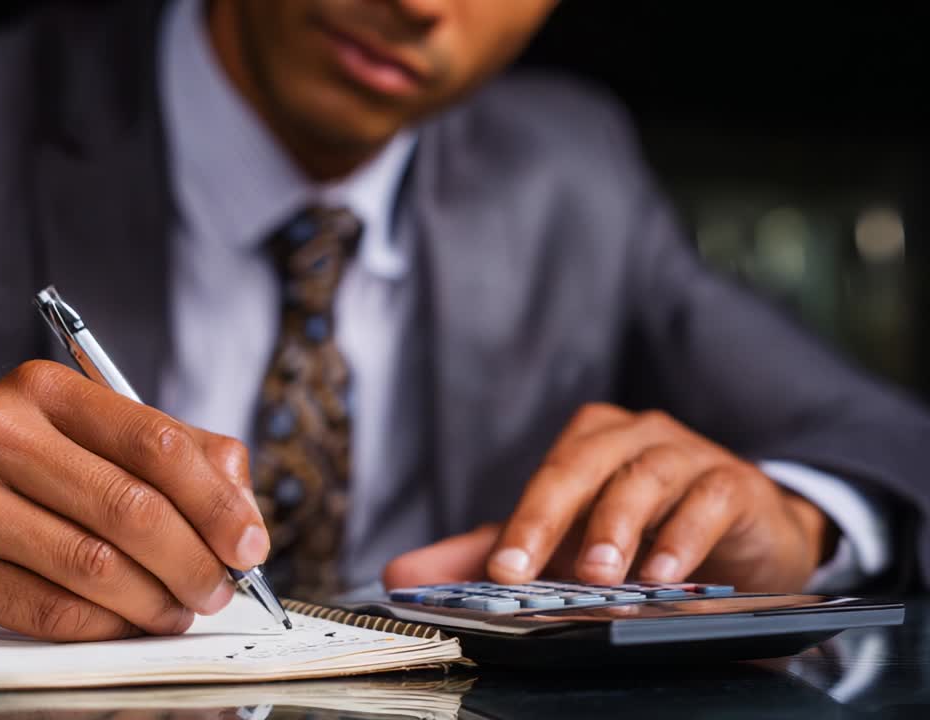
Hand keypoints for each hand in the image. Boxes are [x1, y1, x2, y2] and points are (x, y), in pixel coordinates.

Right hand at [0, 360, 268, 640]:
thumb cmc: (11, 470)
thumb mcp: (81, 435)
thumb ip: (171, 452)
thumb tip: (242, 504)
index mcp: (44, 389)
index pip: (155, 443)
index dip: (216, 501)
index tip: (250, 543)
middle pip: (130, 508)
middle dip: (195, 561)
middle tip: (221, 588)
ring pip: (95, 568)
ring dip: (157, 601)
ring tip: (181, 609)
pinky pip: (52, 611)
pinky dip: (108, 626)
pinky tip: (128, 623)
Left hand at [385, 403, 836, 591]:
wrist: (746, 535)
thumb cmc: (645, 530)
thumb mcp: (565, 543)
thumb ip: (485, 555)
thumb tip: (400, 575)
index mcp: (589, 443)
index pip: (546, 476)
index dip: (521, 522)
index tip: (500, 572)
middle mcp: (635, 438)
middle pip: (585, 465)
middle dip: (551, 518)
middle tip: (527, 570)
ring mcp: (688, 455)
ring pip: (645, 478)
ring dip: (618, 527)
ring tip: (601, 574)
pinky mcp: (734, 484)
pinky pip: (707, 501)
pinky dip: (684, 536)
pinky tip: (666, 573)